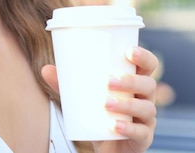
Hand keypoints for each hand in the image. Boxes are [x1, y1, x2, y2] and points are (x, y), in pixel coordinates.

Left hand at [41, 47, 158, 152]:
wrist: (107, 146)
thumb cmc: (99, 113)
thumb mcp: (82, 97)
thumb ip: (65, 84)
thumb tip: (45, 69)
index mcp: (135, 82)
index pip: (149, 65)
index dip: (144, 56)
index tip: (129, 51)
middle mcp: (145, 98)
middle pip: (149, 84)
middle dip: (130, 81)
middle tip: (108, 81)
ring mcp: (146, 119)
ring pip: (146, 108)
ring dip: (127, 104)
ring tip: (105, 103)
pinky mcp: (143, 138)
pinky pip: (141, 132)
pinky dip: (128, 128)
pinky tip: (115, 126)